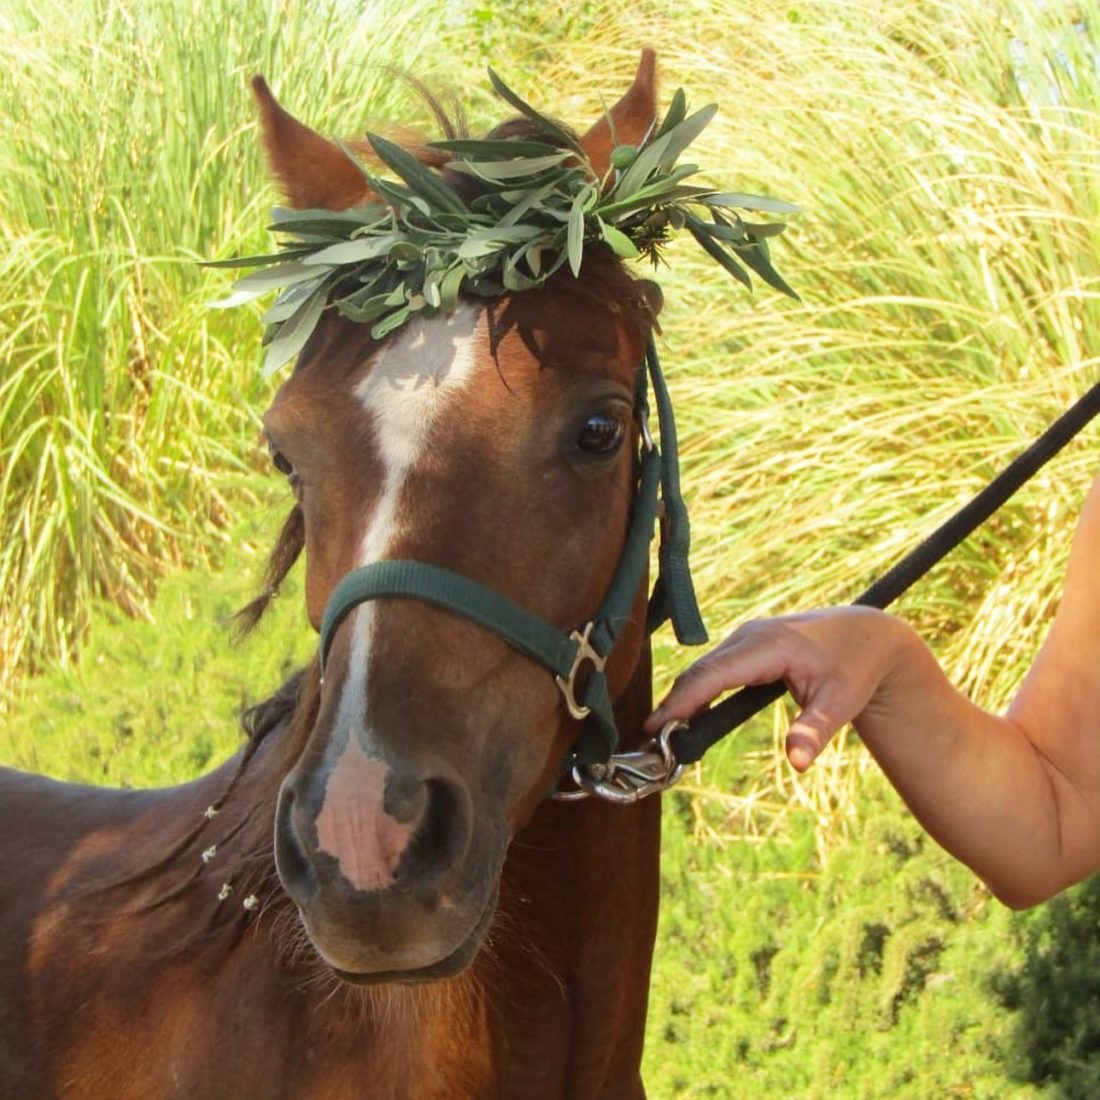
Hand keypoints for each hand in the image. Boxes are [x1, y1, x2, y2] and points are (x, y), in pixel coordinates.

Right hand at [645, 607, 912, 770]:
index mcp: (770, 645)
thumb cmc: (855, 667)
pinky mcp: (746, 643)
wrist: (867, 634)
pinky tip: (687, 715)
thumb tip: (797, 763)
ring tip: (662, 732)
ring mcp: (746, 636)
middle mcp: (751, 635)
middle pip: (701, 670)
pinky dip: (698, 689)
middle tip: (651, 739)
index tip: (656, 724)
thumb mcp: (841, 703)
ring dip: (683, 697)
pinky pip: (714, 666)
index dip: (683, 700)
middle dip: (674, 703)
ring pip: (704, 667)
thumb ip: (814, 732)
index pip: (714, 674)